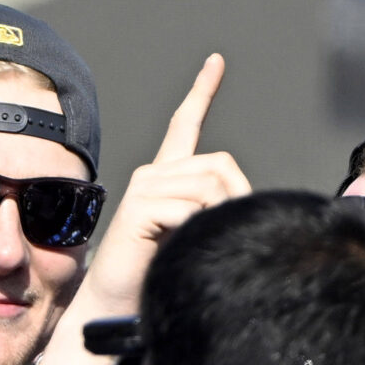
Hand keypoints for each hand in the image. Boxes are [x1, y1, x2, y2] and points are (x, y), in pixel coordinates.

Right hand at [73, 55, 250, 321]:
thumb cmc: (158, 272)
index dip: (202, 92)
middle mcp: (153, 174)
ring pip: (210, 185)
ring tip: (200, 242)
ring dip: (219, 215)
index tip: (216, 62)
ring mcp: (145, 187)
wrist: (119, 303)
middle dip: (235, 197)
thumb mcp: (194, 232)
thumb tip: (245, 200)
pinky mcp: (139, 206)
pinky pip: (191, 207)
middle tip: (223, 231)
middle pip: (219, 164)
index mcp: (166, 176)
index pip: (183, 125)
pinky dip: (197, 228)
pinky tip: (181, 244)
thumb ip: (215, 208)